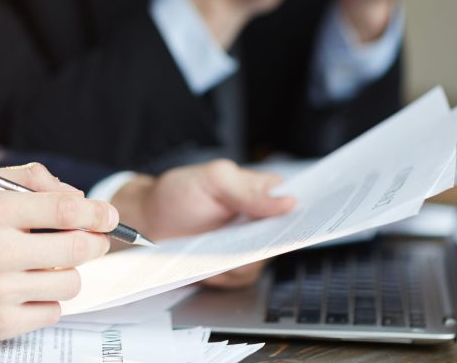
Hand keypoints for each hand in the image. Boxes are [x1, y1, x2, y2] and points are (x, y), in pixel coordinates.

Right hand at [0, 163, 117, 343]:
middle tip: (96, 240)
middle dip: (95, 241)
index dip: (97, 212)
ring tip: (50, 264)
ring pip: (70, 282)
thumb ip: (28, 178)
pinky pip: (52, 311)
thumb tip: (77, 196)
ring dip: (69, 271)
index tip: (110, 215)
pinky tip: (28, 288)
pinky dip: (48, 299)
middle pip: (78, 247)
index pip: (65, 210)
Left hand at [111, 160, 293, 287]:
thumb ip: (248, 189)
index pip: (298, 200)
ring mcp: (249, 246)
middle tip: (245, 239)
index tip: (303, 221)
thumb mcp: (212, 179)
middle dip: (268, 240)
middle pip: (285, 236)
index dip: (308, 212)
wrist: (148, 224)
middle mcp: (261, 219)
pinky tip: (208, 262)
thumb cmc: (177, 194)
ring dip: (239, 258)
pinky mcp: (234, 268)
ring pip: (264, 260)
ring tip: (214, 247)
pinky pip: (242, 277)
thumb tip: (288, 202)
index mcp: (262, 190)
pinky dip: (224, 273)